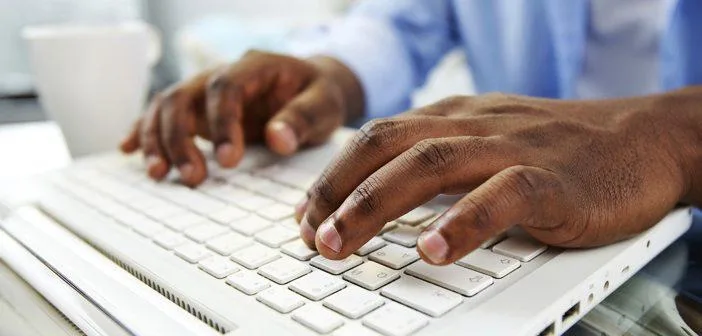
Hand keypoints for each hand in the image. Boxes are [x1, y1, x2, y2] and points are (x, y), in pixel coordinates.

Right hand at [120, 51, 363, 185]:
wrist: (313, 87)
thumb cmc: (320, 95)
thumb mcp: (326, 105)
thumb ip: (304, 119)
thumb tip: (278, 140)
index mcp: (256, 65)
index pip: (226, 86)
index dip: (222, 122)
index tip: (228, 161)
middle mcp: (223, 74)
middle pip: (185, 95)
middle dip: (181, 137)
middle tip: (193, 177)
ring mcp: (206, 90)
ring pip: (166, 105)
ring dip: (157, 139)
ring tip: (159, 174)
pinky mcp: (198, 109)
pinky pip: (162, 114)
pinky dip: (143, 131)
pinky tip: (127, 151)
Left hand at [297, 91, 699, 264]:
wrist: (640, 138)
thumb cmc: (554, 148)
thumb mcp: (485, 142)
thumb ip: (436, 163)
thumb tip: (379, 200)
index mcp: (453, 117)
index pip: (376, 138)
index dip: (333, 176)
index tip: (305, 214)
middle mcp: (473, 125)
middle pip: (387, 148)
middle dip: (338, 191)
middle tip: (309, 235)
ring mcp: (511, 148)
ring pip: (429, 164)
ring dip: (375, 206)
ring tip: (340, 243)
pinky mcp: (552, 179)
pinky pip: (501, 195)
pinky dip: (463, 222)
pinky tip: (434, 251)